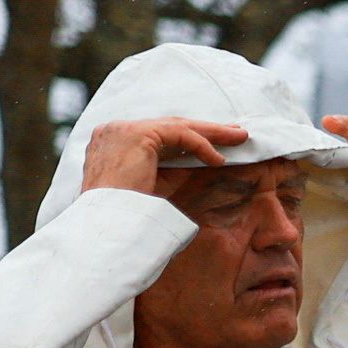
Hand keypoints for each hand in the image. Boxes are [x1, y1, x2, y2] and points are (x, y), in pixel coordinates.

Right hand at [82, 119, 251, 201]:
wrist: (108, 222)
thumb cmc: (129, 212)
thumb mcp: (153, 185)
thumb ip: (171, 168)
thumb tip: (204, 160)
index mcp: (112, 142)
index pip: (157, 135)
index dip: (188, 138)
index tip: (212, 143)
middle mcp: (114, 131)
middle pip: (169, 126)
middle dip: (205, 129)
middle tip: (234, 132)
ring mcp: (123, 129)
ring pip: (177, 126)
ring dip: (212, 132)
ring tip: (239, 137)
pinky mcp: (137, 134)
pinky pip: (179, 134)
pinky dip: (202, 146)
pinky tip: (218, 159)